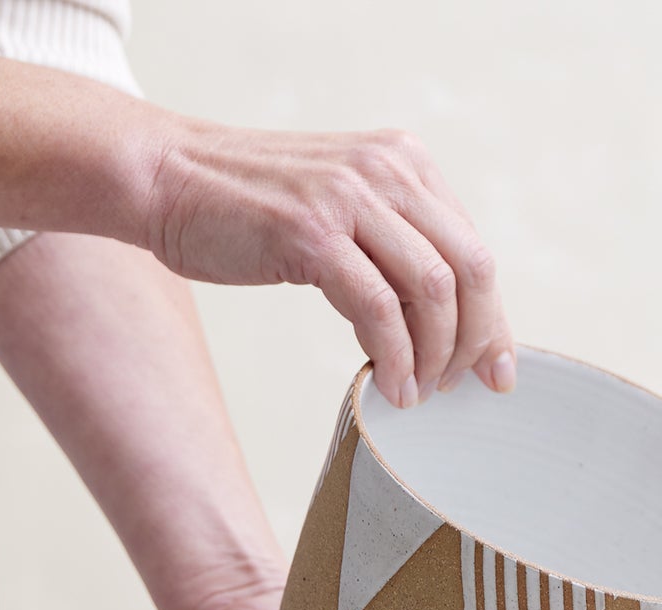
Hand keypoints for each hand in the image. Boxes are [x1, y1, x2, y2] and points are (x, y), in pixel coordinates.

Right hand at [146, 123, 514, 409]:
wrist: (165, 179)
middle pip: (471, 269)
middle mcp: (386, 172)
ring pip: (433, 290)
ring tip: (418, 393)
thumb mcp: (341, 212)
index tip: (496, 371)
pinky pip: (379, 308)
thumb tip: (444, 323)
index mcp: (403, 164)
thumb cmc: (250, 210)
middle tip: (462, 388)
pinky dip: (395, 357)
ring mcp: (349, 199)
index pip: (474, 249)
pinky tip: (391, 388)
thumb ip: (392, 246)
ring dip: (435, 356)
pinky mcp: (312, 233)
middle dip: (476, 341)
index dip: (493, 318)